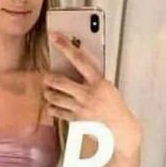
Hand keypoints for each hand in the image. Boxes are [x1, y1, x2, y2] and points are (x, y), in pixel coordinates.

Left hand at [43, 31, 141, 148]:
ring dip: (48, 93)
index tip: (55, 37)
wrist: (120, 129)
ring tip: (48, 91)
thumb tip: (77, 65)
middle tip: (46, 76)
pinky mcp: (76, 120)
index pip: (79, 59)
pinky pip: (57, 111)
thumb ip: (93, 77)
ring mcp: (81, 108)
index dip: (66, 46)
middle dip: (49, 78)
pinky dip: (52, 108)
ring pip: (54, 96)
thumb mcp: (107, 87)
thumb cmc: (114, 107)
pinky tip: (52, 106)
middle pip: (59, 81)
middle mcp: (88, 94)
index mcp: (98, 82)